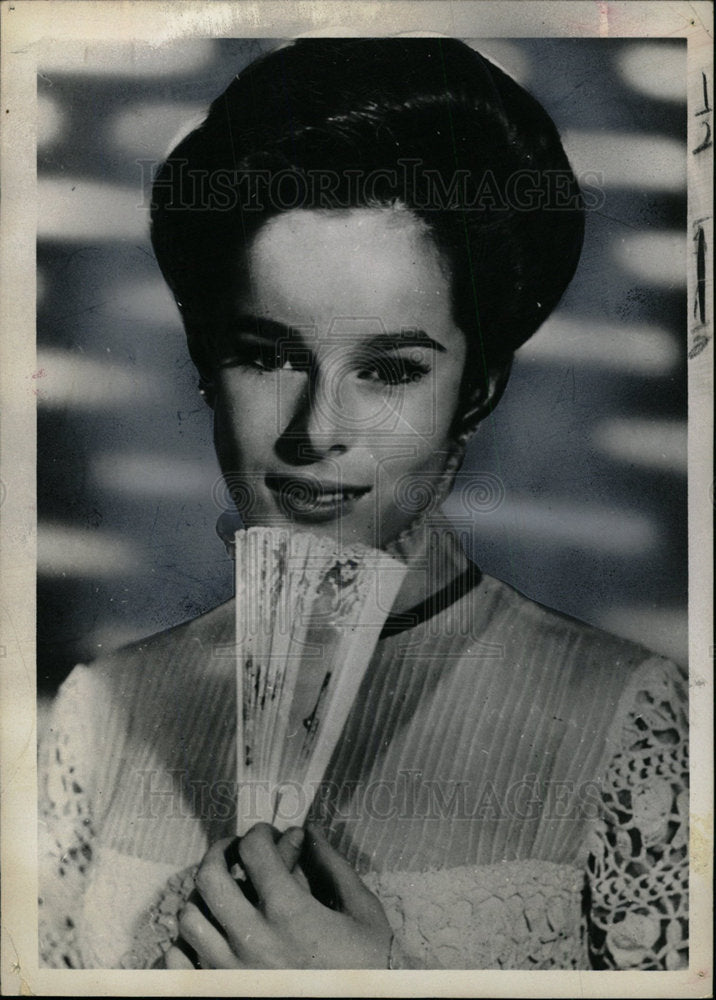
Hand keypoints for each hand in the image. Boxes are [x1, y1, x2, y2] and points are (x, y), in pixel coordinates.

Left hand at [165, 822, 391, 968]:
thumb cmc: (367, 965)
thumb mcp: (362, 911)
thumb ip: (333, 867)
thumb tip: (309, 833)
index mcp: (290, 913)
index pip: (254, 850)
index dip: (259, 832)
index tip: (267, 834)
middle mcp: (253, 940)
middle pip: (209, 877)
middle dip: (220, 852)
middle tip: (234, 850)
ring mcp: (232, 971)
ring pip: (189, 918)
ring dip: (202, 898)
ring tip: (221, 893)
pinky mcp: (222, 992)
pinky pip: (178, 964)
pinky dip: (182, 946)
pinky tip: (205, 934)